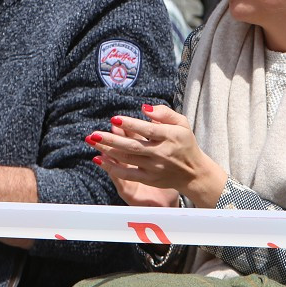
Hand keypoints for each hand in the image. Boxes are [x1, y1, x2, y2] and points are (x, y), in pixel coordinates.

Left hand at [86, 104, 226, 208]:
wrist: (193, 172)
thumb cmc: (185, 143)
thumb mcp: (182, 123)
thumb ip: (164, 113)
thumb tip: (144, 108)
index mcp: (170, 136)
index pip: (148, 130)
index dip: (130, 124)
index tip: (114, 118)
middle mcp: (161, 152)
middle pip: (133, 146)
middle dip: (112, 139)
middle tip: (94, 133)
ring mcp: (154, 167)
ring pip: (127, 159)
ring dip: (108, 150)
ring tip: (92, 141)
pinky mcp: (149, 179)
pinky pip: (128, 174)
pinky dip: (112, 167)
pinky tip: (100, 159)